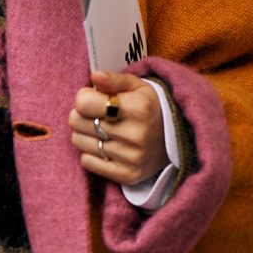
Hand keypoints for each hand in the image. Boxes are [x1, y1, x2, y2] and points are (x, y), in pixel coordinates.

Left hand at [70, 69, 164, 190]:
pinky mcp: (126, 175)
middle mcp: (135, 134)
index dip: (83, 98)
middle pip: (77, 122)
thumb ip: (113, 79)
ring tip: (103, 130)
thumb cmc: (149, 108)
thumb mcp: (137, 86)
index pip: (84, 103)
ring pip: (78, 141)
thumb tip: (94, 77)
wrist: (175, 139)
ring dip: (85, 134)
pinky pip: (86, 162)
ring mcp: (131, 157)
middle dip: (83, 115)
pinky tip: (106, 147)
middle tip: (97, 115)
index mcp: (138, 108)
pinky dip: (91, 153)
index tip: (93, 99)